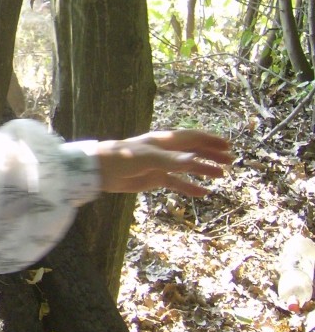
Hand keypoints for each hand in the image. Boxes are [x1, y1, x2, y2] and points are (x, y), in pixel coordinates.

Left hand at [96, 129, 232, 196]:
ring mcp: (161, 165)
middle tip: (230, 161)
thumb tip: (196, 162)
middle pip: (193, 151)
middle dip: (211, 154)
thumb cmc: (122, 157)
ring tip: (221, 175)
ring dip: (204, 170)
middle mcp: (165, 151)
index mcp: (164, 140)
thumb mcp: (149, 158)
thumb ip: (172, 161)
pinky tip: (203, 193)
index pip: (193, 138)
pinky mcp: (155, 178)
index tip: (228, 146)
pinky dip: (190, 187)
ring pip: (188, 167)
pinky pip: (177, 183)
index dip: (210, 141)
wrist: (101, 171)